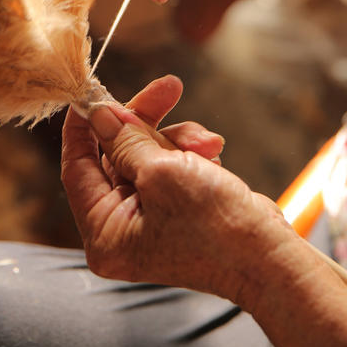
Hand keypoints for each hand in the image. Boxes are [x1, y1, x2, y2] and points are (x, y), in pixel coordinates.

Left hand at [61, 74, 287, 304]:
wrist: (270, 257)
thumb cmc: (214, 224)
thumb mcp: (160, 171)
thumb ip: (124, 139)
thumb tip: (99, 113)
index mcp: (104, 231)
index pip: (77, 168)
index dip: (83, 126)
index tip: (92, 92)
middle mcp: (120, 229)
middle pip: (114, 155)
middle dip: (145, 122)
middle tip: (167, 89)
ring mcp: (149, 219)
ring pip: (146, 154)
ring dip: (177, 139)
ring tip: (207, 144)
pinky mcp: (176, 210)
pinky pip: (169, 166)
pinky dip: (189, 154)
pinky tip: (213, 156)